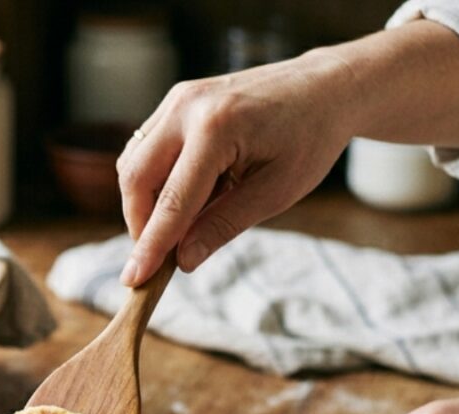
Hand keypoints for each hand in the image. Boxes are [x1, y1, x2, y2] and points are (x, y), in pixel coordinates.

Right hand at [116, 52, 353, 284]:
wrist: (324, 88)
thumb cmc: (310, 138)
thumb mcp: (276, 192)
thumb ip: (224, 225)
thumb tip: (183, 260)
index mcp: (217, 128)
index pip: (172, 200)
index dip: (150, 245)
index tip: (133, 280)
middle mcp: (187, 107)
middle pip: (135, 178)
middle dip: (140, 224)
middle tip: (159, 257)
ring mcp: (178, 99)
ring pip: (133, 162)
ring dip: (144, 203)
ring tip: (184, 222)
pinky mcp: (176, 101)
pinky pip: (145, 148)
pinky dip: (154, 180)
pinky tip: (189, 194)